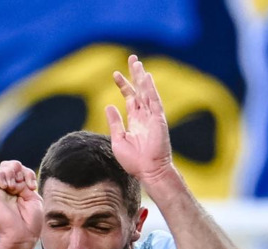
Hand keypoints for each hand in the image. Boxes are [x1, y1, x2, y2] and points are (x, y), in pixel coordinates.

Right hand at [0, 161, 42, 248]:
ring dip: (10, 172)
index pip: (21, 170)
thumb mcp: (34, 199)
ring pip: (1, 168)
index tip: (32, 186)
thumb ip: (26, 183)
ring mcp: (0, 191)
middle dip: (18, 169)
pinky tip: (6, 186)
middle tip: (21, 184)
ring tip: (12, 186)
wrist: (21, 235)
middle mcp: (9, 189)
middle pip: (10, 165)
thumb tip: (15, 175)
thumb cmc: (30, 222)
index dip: (28, 173)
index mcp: (20, 190)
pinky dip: (0, 176)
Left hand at [105, 55, 172, 187]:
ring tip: (136, 62)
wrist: (148, 172)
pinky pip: (154, 100)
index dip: (123, 85)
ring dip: (142, 77)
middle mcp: (144, 116)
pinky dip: (150, 88)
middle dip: (135, 74)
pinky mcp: (158, 119)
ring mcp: (152, 117)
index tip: (115, 74)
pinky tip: (146, 77)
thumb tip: (108, 106)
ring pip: (147, 92)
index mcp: (135, 122)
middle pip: (139, 90)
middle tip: (132, 58)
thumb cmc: (134, 162)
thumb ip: (115, 123)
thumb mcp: (118, 140)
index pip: (129, 98)